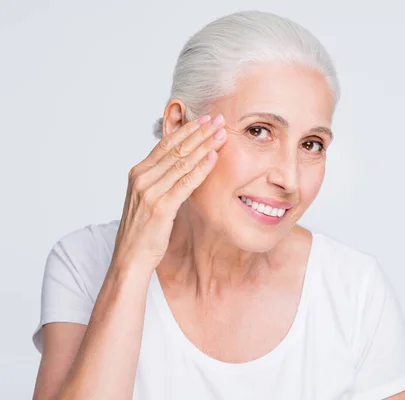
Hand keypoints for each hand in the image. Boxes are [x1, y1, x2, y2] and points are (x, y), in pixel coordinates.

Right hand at [111, 114, 226, 273]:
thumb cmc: (143, 230)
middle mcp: (142, 178)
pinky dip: (201, 169)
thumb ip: (161, 180)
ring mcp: (150, 191)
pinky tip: (213, 158)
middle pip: (176, 149)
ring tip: (221, 134)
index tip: (205, 119)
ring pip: (182, 162)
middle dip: (200, 132)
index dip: (187, 130)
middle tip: (219, 119)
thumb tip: (182, 166)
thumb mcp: (148, 198)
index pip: (166, 144)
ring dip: (204, 146)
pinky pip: (185, 183)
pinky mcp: (160, 207)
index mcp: (138, 173)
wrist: (130, 257)